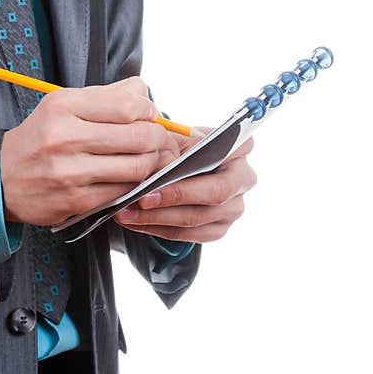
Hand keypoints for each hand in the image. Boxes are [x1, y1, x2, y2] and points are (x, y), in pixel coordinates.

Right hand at [0, 77, 172, 225]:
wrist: (2, 177)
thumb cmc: (40, 138)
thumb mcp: (63, 105)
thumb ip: (106, 96)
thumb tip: (146, 97)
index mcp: (63, 106)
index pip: (128, 105)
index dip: (149, 111)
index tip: (147, 116)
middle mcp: (65, 137)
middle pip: (139, 137)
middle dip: (158, 139)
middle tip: (156, 141)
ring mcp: (70, 172)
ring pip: (137, 167)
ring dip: (150, 164)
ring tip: (144, 159)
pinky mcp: (75, 200)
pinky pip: (123, 192)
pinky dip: (133, 185)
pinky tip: (126, 178)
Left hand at [112, 127, 256, 242]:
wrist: (178, 168)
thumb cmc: (178, 148)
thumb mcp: (175, 138)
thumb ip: (171, 146)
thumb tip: (158, 162)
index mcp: (239, 148)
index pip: (229, 153)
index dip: (203, 158)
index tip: (163, 172)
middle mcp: (244, 178)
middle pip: (215, 192)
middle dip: (175, 196)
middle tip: (141, 199)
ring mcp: (234, 207)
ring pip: (198, 218)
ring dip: (158, 218)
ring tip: (128, 213)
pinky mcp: (219, 228)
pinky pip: (189, 235)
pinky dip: (158, 229)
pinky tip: (136, 222)